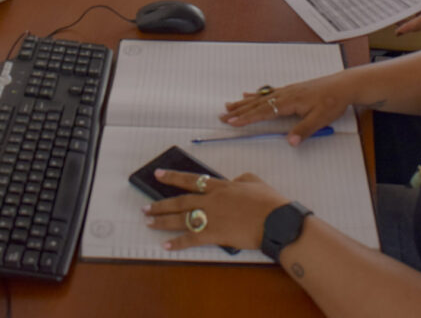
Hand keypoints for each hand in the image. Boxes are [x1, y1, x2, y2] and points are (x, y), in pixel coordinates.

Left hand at [144, 169, 288, 251]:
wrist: (275, 220)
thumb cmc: (269, 202)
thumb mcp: (254, 182)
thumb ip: (240, 179)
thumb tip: (234, 181)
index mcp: (220, 186)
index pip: (191, 180)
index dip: (173, 177)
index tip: (158, 174)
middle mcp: (211, 200)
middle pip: (180, 201)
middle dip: (160, 204)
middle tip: (145, 208)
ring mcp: (210, 217)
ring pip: (180, 218)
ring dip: (162, 221)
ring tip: (149, 222)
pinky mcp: (213, 235)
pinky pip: (190, 239)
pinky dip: (177, 243)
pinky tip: (165, 245)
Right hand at [219, 72, 350, 145]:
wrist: (343, 85)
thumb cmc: (332, 101)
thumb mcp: (321, 118)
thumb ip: (304, 130)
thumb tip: (290, 142)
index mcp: (289, 102)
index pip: (264, 112)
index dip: (247, 118)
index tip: (233, 122)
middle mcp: (284, 94)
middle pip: (257, 104)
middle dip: (239, 111)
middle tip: (223, 116)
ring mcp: (286, 91)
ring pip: (260, 98)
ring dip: (243, 102)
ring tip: (229, 105)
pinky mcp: (290, 90)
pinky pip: (268, 92)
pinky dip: (256, 94)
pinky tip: (248, 94)